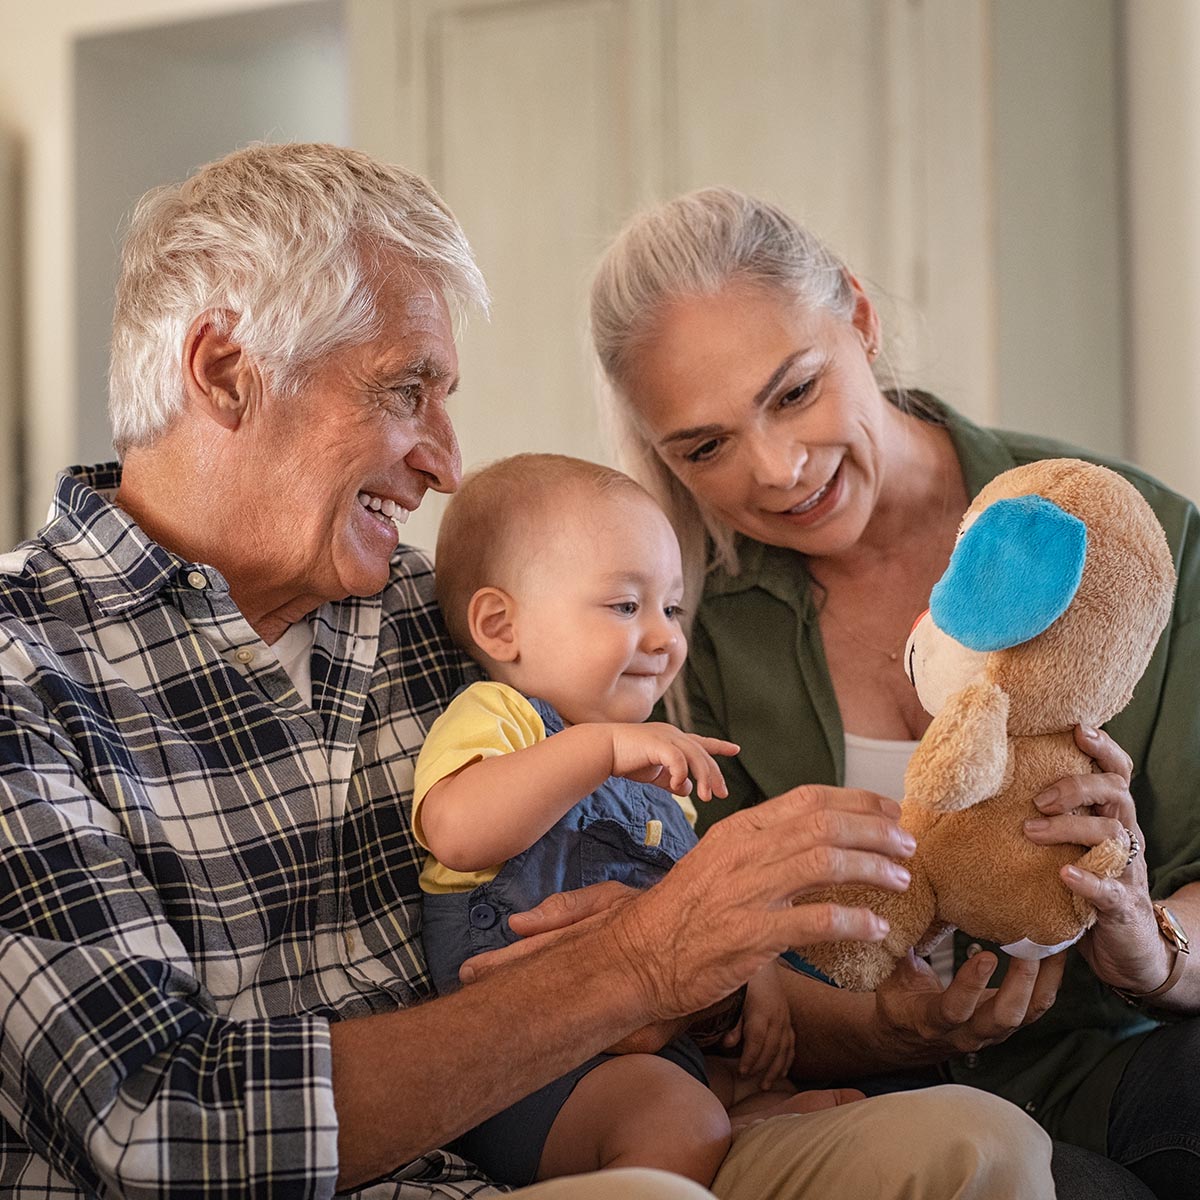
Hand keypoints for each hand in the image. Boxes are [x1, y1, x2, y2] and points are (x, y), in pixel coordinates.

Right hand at [465, 786, 915, 1026]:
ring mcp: (747, 891)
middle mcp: (745, 851)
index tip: (889, 811)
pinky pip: (816, 921)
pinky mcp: (751, 935)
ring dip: (872, 869)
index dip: (856, 801)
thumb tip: (815, 838)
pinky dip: (853, 921)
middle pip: (824, 825)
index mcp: (739, 829)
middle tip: (908, 846)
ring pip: (824, 863)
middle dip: (875, 832)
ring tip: (902, 881)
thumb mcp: (718, 861)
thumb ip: (762, 847)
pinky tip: (877, 928)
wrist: (639, 954)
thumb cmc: (683, 911)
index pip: (807, 798)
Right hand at [607, 722, 737, 799]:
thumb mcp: (654, 772)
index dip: (719, 746)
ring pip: (695, 757)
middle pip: (703, 754)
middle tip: (720, 794)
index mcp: (673, 739)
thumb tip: (687, 789)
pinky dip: (681, 774)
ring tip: (705, 798)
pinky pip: (677, 760)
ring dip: (703, 778)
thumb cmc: (626, 759)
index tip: (736, 749)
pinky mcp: (657, 743)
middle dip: (714, 775)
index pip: (702, 742)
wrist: (603, 749)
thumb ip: (671, 780)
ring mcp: (666, 737)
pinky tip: (678, 787)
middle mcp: (673, 734)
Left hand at [723, 960, 794, 1088]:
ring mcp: (785, 1019)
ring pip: (784, 1049)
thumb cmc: (745, 983)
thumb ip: (733, 1023)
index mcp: (761, 1011)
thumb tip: (728, 1045)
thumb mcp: (734, 999)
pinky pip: (791, 1044)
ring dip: (776, 1069)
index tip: (741, 1072)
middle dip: (761, 1068)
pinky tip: (783, 1073)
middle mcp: (777, 1017)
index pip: (757, 1041)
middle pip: (772, 1049)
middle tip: (751, 1083)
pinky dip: (788, 1060)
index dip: (750, 1058)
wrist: (762, 965)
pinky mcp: (789, 1020)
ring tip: (766, 1085)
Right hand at [873, 948, 1064, 1062]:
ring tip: (1053, 943)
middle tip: (1032, 944)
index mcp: (932, 1020)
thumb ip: (900, 948)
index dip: (971, 985)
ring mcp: (992, 1032)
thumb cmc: (899, 1001)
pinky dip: (1049, 980)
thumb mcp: (892, 976)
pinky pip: (1037, 1007)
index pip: (954, 1009)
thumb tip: (905, 907)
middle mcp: (967, 1032)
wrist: (909, 1036)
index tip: (985, 955)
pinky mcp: (1009, 1025)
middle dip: (1022, 980)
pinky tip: (1055, 953)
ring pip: (1028, 1013)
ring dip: (1044, 978)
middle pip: (1004, 1016)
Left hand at [1021, 725, 1168, 993]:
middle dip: (1077, 786)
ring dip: (1070, 827)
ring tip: (1032, 830)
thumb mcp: (1069, 846)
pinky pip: (1110, 889)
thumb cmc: (1087, 885)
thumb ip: (1047, 818)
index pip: (1116, 773)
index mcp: (1111, 817)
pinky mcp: (1123, 906)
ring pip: (1113, 833)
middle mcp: (1125, 836)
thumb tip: (983, 790)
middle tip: (1038, 798)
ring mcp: (1127, 870)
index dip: (1102, 748)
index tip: (1076, 729)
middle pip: (1116, 792)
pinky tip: (1064, 873)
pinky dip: (1087, 879)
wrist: (1128, 948)